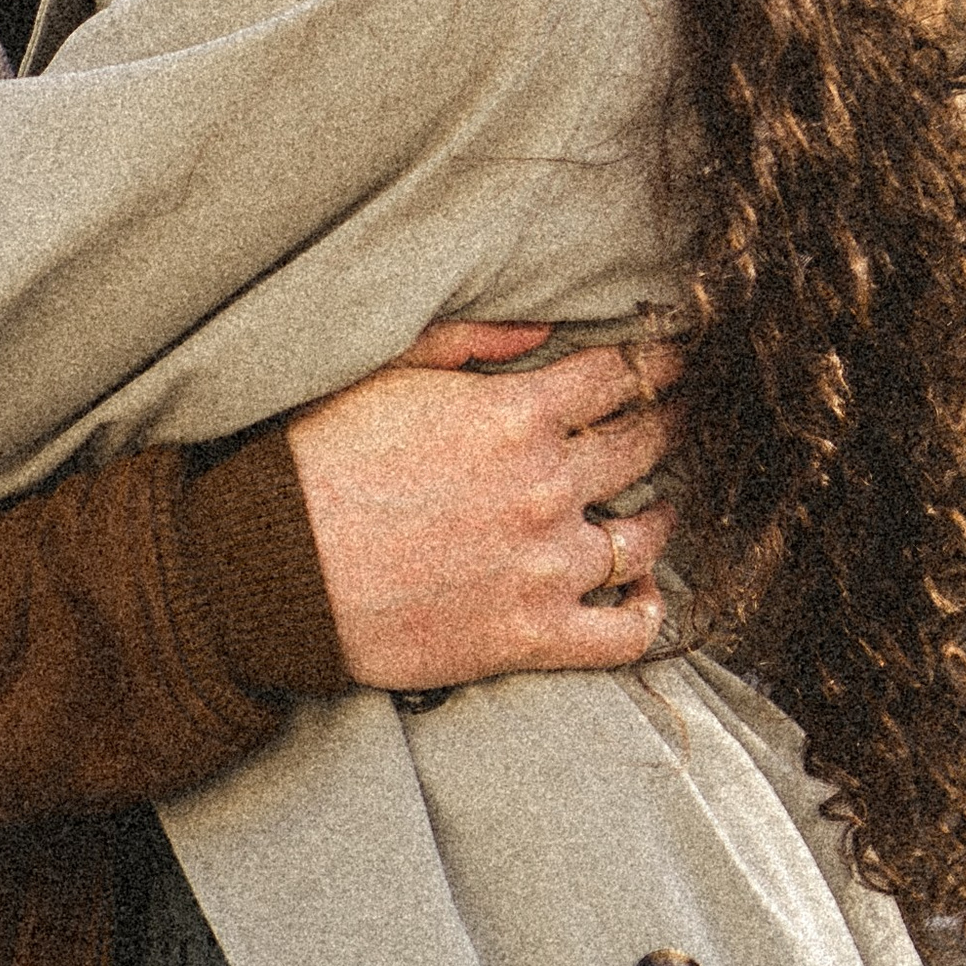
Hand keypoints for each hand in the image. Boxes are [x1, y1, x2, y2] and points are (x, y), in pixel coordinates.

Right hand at [286, 329, 679, 689]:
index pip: (618, 374)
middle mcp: (545, 487)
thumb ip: (471, 341)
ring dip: (663, 513)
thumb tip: (549, 329)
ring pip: (644, 537)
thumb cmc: (318, 459)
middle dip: (673, 419)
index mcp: (513, 415)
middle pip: (642, 443)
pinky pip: (624, 633)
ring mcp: (545, 567)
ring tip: (664, 501)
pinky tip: (644, 593)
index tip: (679, 355)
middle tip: (690, 411)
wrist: (275, 568)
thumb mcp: (385, 369)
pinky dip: (646, 612)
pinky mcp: (532, 636)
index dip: (658, 358)